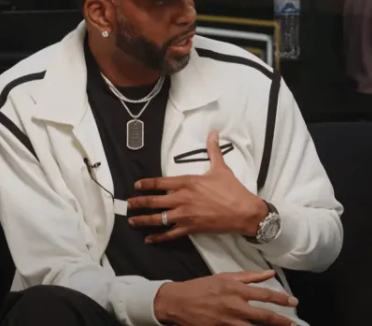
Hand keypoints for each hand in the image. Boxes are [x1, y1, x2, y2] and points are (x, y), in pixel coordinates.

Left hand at [127, 131, 267, 242]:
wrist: (243, 211)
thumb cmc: (232, 189)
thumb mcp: (221, 167)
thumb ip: (213, 150)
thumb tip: (213, 133)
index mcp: (187, 182)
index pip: (160, 183)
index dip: (146, 184)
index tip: (136, 186)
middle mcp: (182, 199)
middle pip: (154, 201)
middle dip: (138, 203)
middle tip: (128, 205)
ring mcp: (185, 215)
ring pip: (158, 219)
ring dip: (143, 220)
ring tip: (132, 221)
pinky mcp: (191, 228)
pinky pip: (170, 234)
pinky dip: (158, 237)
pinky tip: (149, 239)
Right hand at [154, 270, 298, 325]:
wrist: (178, 302)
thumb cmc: (202, 287)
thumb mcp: (225, 277)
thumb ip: (249, 276)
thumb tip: (270, 273)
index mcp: (236, 289)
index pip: (265, 294)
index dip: (282, 299)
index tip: (294, 302)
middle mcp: (235, 306)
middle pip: (265, 316)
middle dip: (282, 321)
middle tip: (294, 324)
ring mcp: (228, 321)